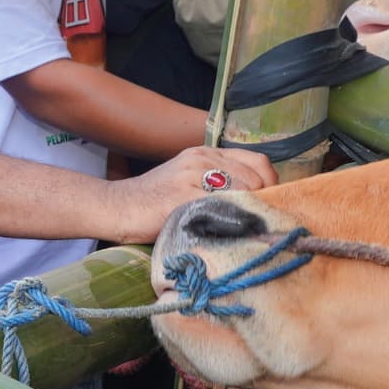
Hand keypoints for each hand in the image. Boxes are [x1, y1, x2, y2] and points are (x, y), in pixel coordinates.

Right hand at [99, 148, 274, 240]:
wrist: (117, 207)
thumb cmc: (154, 202)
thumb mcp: (189, 180)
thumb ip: (219, 183)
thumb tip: (258, 204)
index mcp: (207, 153)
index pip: (259, 162)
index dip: (271, 185)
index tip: (270, 206)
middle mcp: (203, 159)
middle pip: (256, 179)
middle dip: (264, 203)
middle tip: (260, 225)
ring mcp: (192, 176)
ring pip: (243, 193)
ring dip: (250, 215)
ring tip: (245, 232)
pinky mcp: (182, 197)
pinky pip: (221, 209)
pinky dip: (231, 225)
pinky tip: (226, 236)